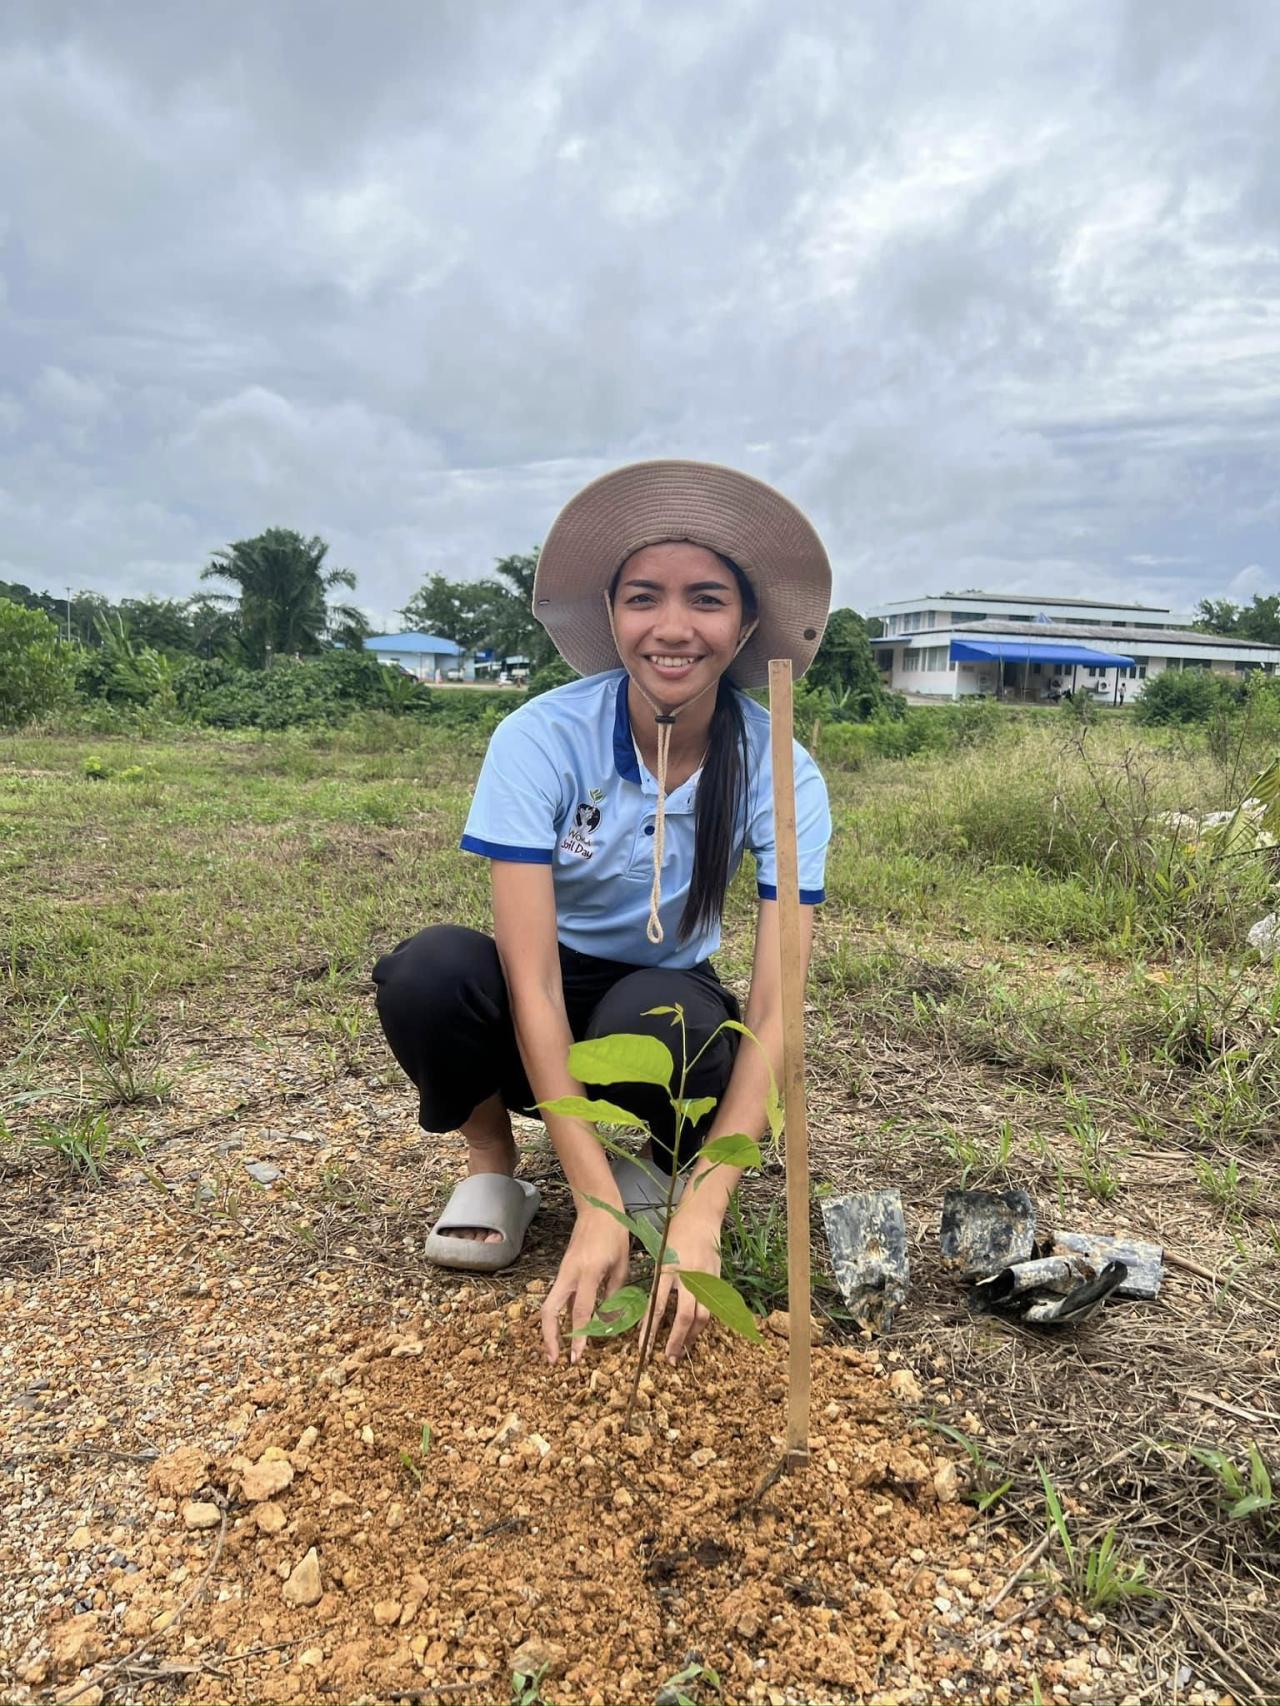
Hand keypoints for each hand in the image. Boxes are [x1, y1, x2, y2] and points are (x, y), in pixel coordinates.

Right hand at [541, 1200, 630, 1364]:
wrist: (597, 1208)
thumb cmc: (615, 1234)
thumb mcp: (622, 1265)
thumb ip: (615, 1294)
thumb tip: (609, 1322)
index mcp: (589, 1272)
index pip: (580, 1311)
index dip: (579, 1336)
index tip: (577, 1357)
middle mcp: (570, 1274)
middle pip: (549, 1310)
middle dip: (549, 1337)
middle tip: (555, 1360)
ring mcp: (563, 1272)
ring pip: (549, 1305)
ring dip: (550, 1329)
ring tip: (556, 1350)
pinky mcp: (563, 1272)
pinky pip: (558, 1298)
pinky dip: (559, 1316)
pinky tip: (566, 1330)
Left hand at [644, 1198, 724, 1363]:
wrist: (701, 1216)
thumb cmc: (675, 1234)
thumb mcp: (661, 1256)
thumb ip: (659, 1282)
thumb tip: (651, 1313)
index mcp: (668, 1269)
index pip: (658, 1306)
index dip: (650, 1329)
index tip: (642, 1348)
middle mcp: (688, 1277)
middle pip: (684, 1317)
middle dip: (675, 1341)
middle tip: (668, 1359)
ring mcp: (706, 1279)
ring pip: (703, 1316)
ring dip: (692, 1337)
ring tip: (682, 1351)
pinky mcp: (717, 1280)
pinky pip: (712, 1307)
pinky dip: (703, 1323)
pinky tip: (695, 1333)